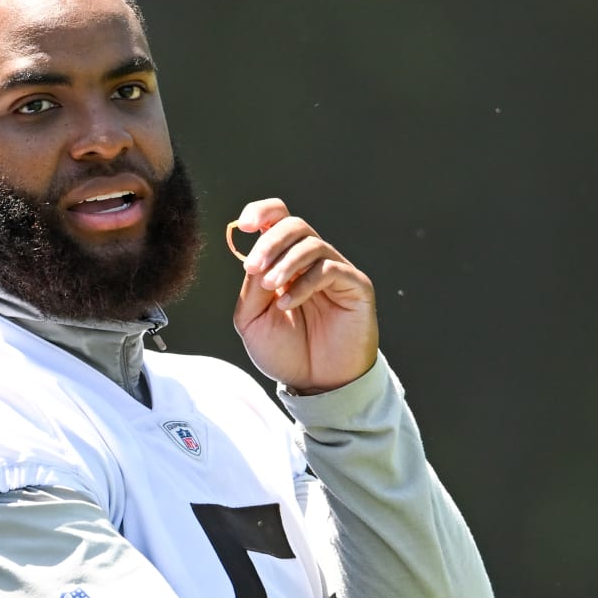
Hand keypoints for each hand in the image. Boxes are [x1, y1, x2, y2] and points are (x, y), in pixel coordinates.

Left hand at [229, 199, 378, 393]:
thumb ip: (251, 288)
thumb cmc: (286, 352)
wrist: (316, 385)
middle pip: (293, 225)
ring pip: (311, 243)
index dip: (260, 212)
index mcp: (284, 262)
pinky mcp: (356, 286)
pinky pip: (330, 269)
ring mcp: (335, 271)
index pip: (277, 219)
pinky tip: (287, 304)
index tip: (242, 225)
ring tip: (270, 288)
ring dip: (285, 262)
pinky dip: (304, 283)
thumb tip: (252, 257)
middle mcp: (311, 262)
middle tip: (253, 269)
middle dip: (269, 242)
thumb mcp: (253, 320)